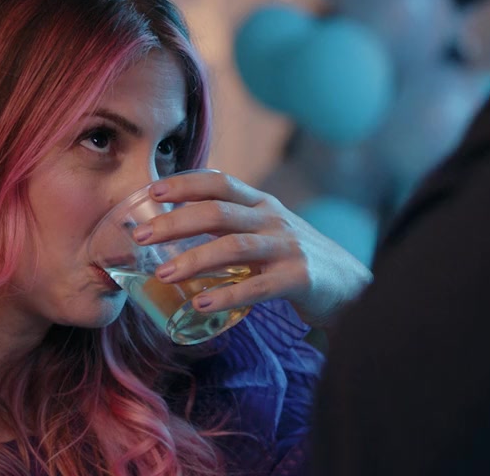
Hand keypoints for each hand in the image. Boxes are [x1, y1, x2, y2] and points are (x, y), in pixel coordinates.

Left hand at [132, 170, 371, 325]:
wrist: (350, 284)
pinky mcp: (299, 279)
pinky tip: (201, 305)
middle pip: (218, 213)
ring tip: (163, 274)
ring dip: (194, 259)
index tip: (151, 192)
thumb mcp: (266, 230)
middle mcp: (273, 220)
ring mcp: (287, 248)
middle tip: (139, 236)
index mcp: (261, 204)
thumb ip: (231, 225)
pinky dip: (227, 296)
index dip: (185, 184)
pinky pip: (257, 287)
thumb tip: (177, 225)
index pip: (219, 183)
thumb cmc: (295, 258)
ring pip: (234, 247)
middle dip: (175, 223)